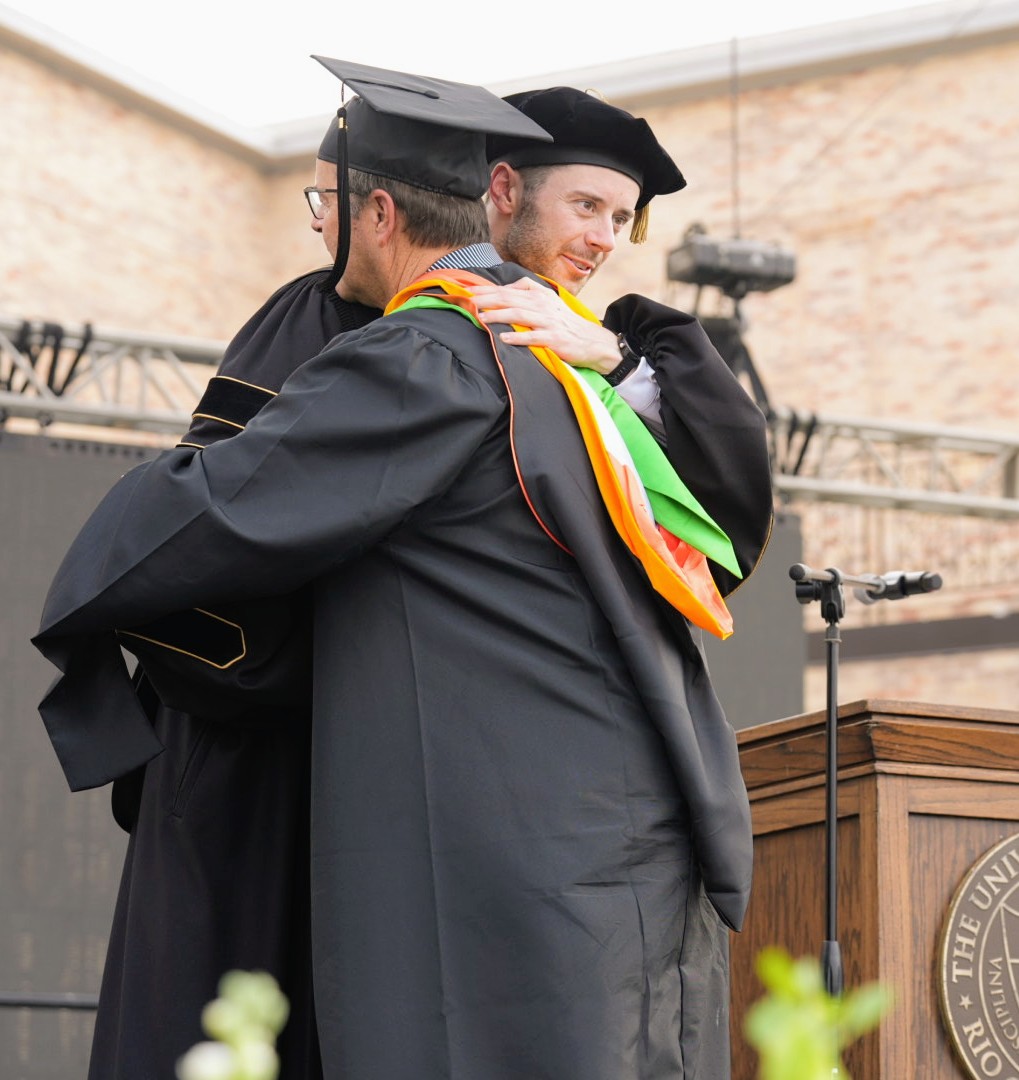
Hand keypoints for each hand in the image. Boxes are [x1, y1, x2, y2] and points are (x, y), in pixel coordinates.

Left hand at [470, 277, 621, 374]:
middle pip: (510, 298)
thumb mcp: (548, 304)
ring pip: (519, 314)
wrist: (592, 341)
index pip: (509, 289)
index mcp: (540, 295)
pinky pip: (533, 337)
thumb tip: (501, 293)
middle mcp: (543, 305)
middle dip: (487, 298)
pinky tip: (504, 338)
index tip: (468, 291)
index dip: (488, 289)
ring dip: (498, 315)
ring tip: (481, 317)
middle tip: (467, 300)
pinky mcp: (554, 338)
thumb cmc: (565, 324)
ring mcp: (549, 321)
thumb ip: (527, 296)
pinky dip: (518, 337)